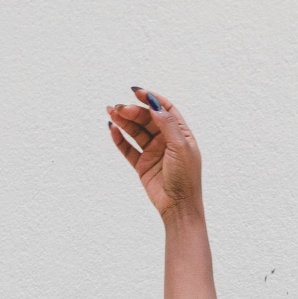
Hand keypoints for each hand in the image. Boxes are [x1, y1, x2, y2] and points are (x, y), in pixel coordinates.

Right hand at [107, 89, 202, 221]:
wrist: (179, 206)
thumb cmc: (186, 178)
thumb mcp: (180, 147)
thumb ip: (167, 124)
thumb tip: (154, 103)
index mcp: (181, 135)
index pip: (165, 109)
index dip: (151, 99)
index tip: (137, 92)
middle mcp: (167, 141)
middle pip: (147, 119)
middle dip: (134, 111)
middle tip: (121, 108)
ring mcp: (154, 152)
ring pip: (136, 131)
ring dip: (124, 121)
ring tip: (111, 112)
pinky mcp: (143, 165)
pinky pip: (128, 148)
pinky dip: (120, 139)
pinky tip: (113, 129)